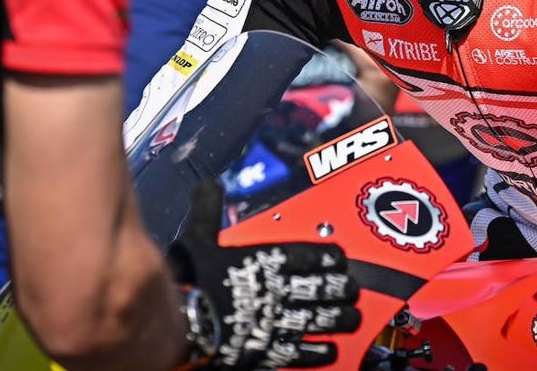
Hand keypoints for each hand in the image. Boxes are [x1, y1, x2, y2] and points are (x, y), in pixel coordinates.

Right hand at [168, 180, 360, 368]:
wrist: (182, 319)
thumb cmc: (191, 277)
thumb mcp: (198, 235)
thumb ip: (208, 209)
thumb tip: (209, 184)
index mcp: (267, 259)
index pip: (309, 255)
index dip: (330, 256)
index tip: (342, 258)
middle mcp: (279, 288)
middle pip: (321, 287)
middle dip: (342, 289)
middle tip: (354, 290)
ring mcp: (277, 321)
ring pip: (318, 319)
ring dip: (339, 319)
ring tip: (352, 319)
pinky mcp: (268, 350)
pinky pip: (300, 351)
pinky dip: (318, 352)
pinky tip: (331, 351)